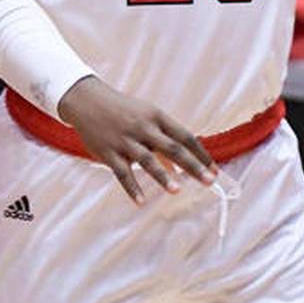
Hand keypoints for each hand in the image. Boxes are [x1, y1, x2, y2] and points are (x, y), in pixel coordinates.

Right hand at [57, 76, 216, 203]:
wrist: (89, 101)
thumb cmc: (124, 111)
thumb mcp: (146, 118)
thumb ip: (163, 142)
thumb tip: (179, 169)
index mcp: (157, 116)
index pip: (185, 136)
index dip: (201, 153)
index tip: (214, 169)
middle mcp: (143, 127)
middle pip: (172, 148)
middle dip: (192, 166)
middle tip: (209, 181)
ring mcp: (125, 140)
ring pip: (147, 160)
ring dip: (162, 176)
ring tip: (176, 190)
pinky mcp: (108, 152)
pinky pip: (122, 172)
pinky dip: (132, 187)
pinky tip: (141, 201)